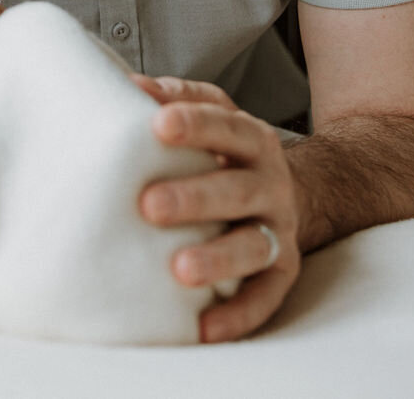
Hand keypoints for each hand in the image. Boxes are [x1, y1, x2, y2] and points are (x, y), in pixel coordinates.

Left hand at [133, 74, 300, 341]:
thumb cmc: (224, 151)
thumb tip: (127, 86)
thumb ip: (174, 98)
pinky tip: (204, 329)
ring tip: (180, 270)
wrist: (286, 190)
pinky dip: (237, 315)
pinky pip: (265, 298)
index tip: (157, 124)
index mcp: (250, 137)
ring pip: (254, 245)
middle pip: (236, 189)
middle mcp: (270, 183)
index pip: (225, 125)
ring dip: (218, 258)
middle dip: (194, 197)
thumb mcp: (210, 113)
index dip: (194, 123)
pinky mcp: (282, 272)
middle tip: (149, 204)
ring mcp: (279, 228)